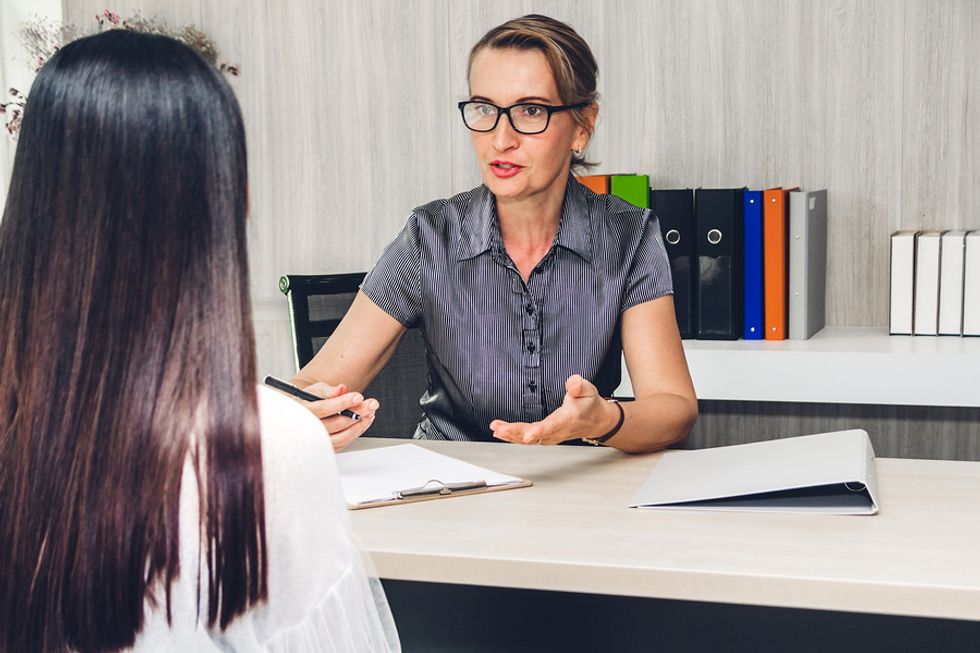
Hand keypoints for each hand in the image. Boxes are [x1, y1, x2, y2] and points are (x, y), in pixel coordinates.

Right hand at [302, 382, 379, 451]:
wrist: (304, 416)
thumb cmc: (309, 402)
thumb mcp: (315, 391)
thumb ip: (328, 390)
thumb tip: (341, 388)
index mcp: (304, 412)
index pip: (324, 408)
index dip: (343, 402)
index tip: (358, 397)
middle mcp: (309, 430)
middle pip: (336, 423)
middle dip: (357, 412)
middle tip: (371, 404)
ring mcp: (319, 441)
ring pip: (342, 436)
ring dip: (360, 424)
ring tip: (370, 412)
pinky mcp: (328, 447)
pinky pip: (345, 442)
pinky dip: (357, 431)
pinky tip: (364, 421)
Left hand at [489, 374, 617, 445]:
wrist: (596, 421)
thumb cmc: (589, 405)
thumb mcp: (588, 390)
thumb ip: (579, 385)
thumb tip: (572, 380)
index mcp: (568, 419)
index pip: (553, 425)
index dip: (540, 431)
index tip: (529, 435)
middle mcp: (558, 431)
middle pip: (535, 435)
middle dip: (517, 433)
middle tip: (500, 429)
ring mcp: (551, 436)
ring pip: (529, 440)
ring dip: (512, 435)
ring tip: (497, 429)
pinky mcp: (545, 437)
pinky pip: (527, 440)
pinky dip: (514, 437)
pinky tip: (501, 432)